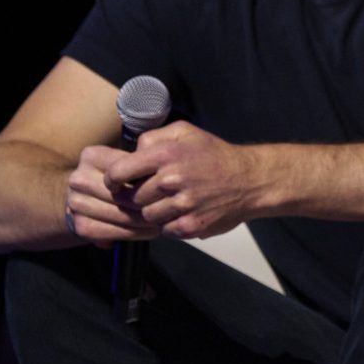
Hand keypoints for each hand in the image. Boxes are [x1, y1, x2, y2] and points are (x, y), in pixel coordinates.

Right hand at [65, 144, 162, 246]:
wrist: (85, 198)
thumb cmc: (117, 177)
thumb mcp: (125, 161)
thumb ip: (141, 162)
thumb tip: (165, 173)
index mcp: (92, 156)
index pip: (127, 170)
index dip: (151, 180)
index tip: (169, 186)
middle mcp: (79, 179)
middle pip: (125, 196)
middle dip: (151, 204)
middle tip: (173, 208)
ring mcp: (76, 203)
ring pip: (122, 216)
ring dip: (147, 222)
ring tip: (166, 220)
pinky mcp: (80, 225)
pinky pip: (113, 232)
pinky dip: (135, 234)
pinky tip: (150, 231)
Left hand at [105, 121, 264, 238]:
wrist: (250, 180)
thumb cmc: (215, 155)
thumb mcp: (186, 133)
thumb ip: (154, 137)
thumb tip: (132, 151)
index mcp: (167, 154)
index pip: (119, 172)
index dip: (113, 180)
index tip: (117, 183)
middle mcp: (172, 179)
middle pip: (133, 197)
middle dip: (141, 195)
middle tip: (158, 191)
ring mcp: (182, 205)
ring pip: (147, 216)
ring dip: (156, 211)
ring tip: (172, 202)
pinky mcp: (190, 225)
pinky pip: (165, 230)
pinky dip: (171, 224)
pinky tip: (184, 212)